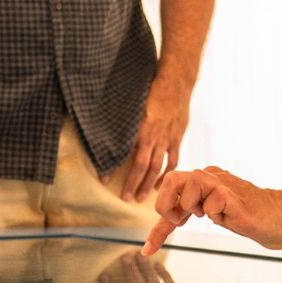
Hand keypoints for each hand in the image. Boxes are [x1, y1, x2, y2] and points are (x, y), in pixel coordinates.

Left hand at [117, 78, 189, 201]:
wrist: (176, 83)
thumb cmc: (150, 90)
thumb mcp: (132, 104)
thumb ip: (123, 121)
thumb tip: (105, 132)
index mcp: (139, 128)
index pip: (123, 154)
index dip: (113, 167)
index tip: (104, 179)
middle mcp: (153, 136)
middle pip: (141, 166)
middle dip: (132, 184)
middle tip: (125, 198)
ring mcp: (167, 139)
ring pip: (158, 167)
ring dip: (149, 184)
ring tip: (141, 198)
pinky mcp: (177, 138)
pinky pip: (173, 160)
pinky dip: (167, 173)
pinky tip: (160, 182)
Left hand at [142, 167, 281, 255]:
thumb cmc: (249, 216)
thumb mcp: (215, 214)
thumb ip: (194, 209)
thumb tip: (170, 215)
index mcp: (204, 181)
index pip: (172, 194)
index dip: (157, 227)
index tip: (147, 251)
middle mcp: (211, 178)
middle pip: (172, 178)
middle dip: (165, 204)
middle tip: (177, 223)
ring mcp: (225, 185)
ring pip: (192, 183)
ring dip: (191, 205)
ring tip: (205, 216)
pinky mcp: (237, 197)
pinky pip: (215, 200)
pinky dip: (214, 212)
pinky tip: (227, 217)